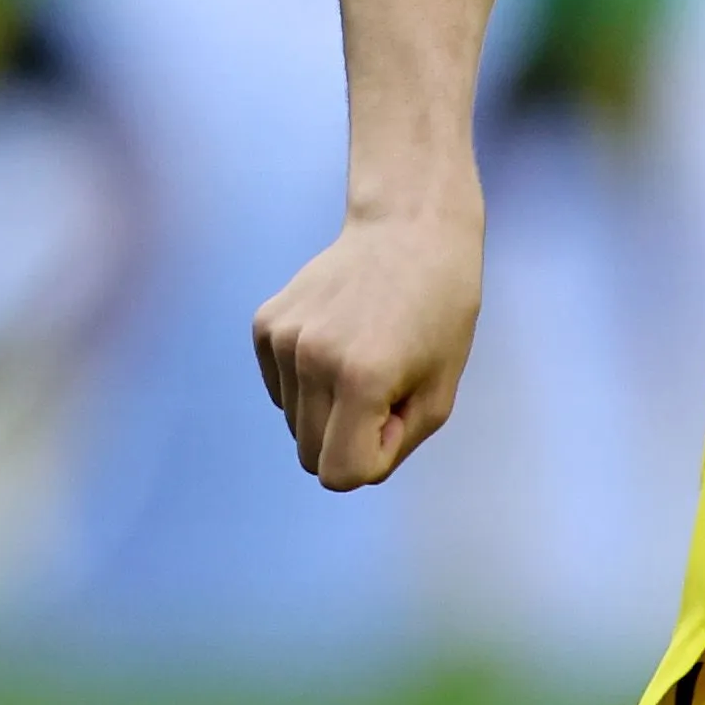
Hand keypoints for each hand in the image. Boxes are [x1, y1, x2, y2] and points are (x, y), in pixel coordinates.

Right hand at [249, 206, 481, 489]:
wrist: (408, 230)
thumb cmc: (439, 317)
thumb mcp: (439, 395)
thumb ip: (392, 447)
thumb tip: (341, 468)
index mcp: (361, 379)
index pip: (340, 474)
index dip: (373, 457)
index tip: (397, 416)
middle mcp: (312, 358)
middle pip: (310, 455)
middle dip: (347, 440)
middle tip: (385, 388)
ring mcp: (282, 338)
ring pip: (294, 425)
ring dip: (329, 409)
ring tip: (364, 356)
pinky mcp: (265, 324)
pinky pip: (280, 392)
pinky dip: (308, 383)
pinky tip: (338, 340)